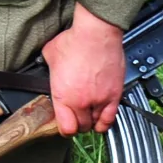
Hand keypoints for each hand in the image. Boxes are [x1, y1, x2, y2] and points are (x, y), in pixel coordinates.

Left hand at [42, 5, 126, 136]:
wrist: (96, 33)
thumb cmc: (74, 41)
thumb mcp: (50, 56)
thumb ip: (48, 69)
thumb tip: (47, 69)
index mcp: (63, 96)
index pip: (65, 127)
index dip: (64, 129)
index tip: (64, 124)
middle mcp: (82, 102)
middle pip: (81, 127)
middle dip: (77, 125)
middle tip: (75, 118)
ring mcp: (100, 99)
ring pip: (96, 124)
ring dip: (91, 122)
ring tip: (88, 117)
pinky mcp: (115, 94)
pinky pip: (111, 117)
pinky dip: (106, 122)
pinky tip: (102, 120)